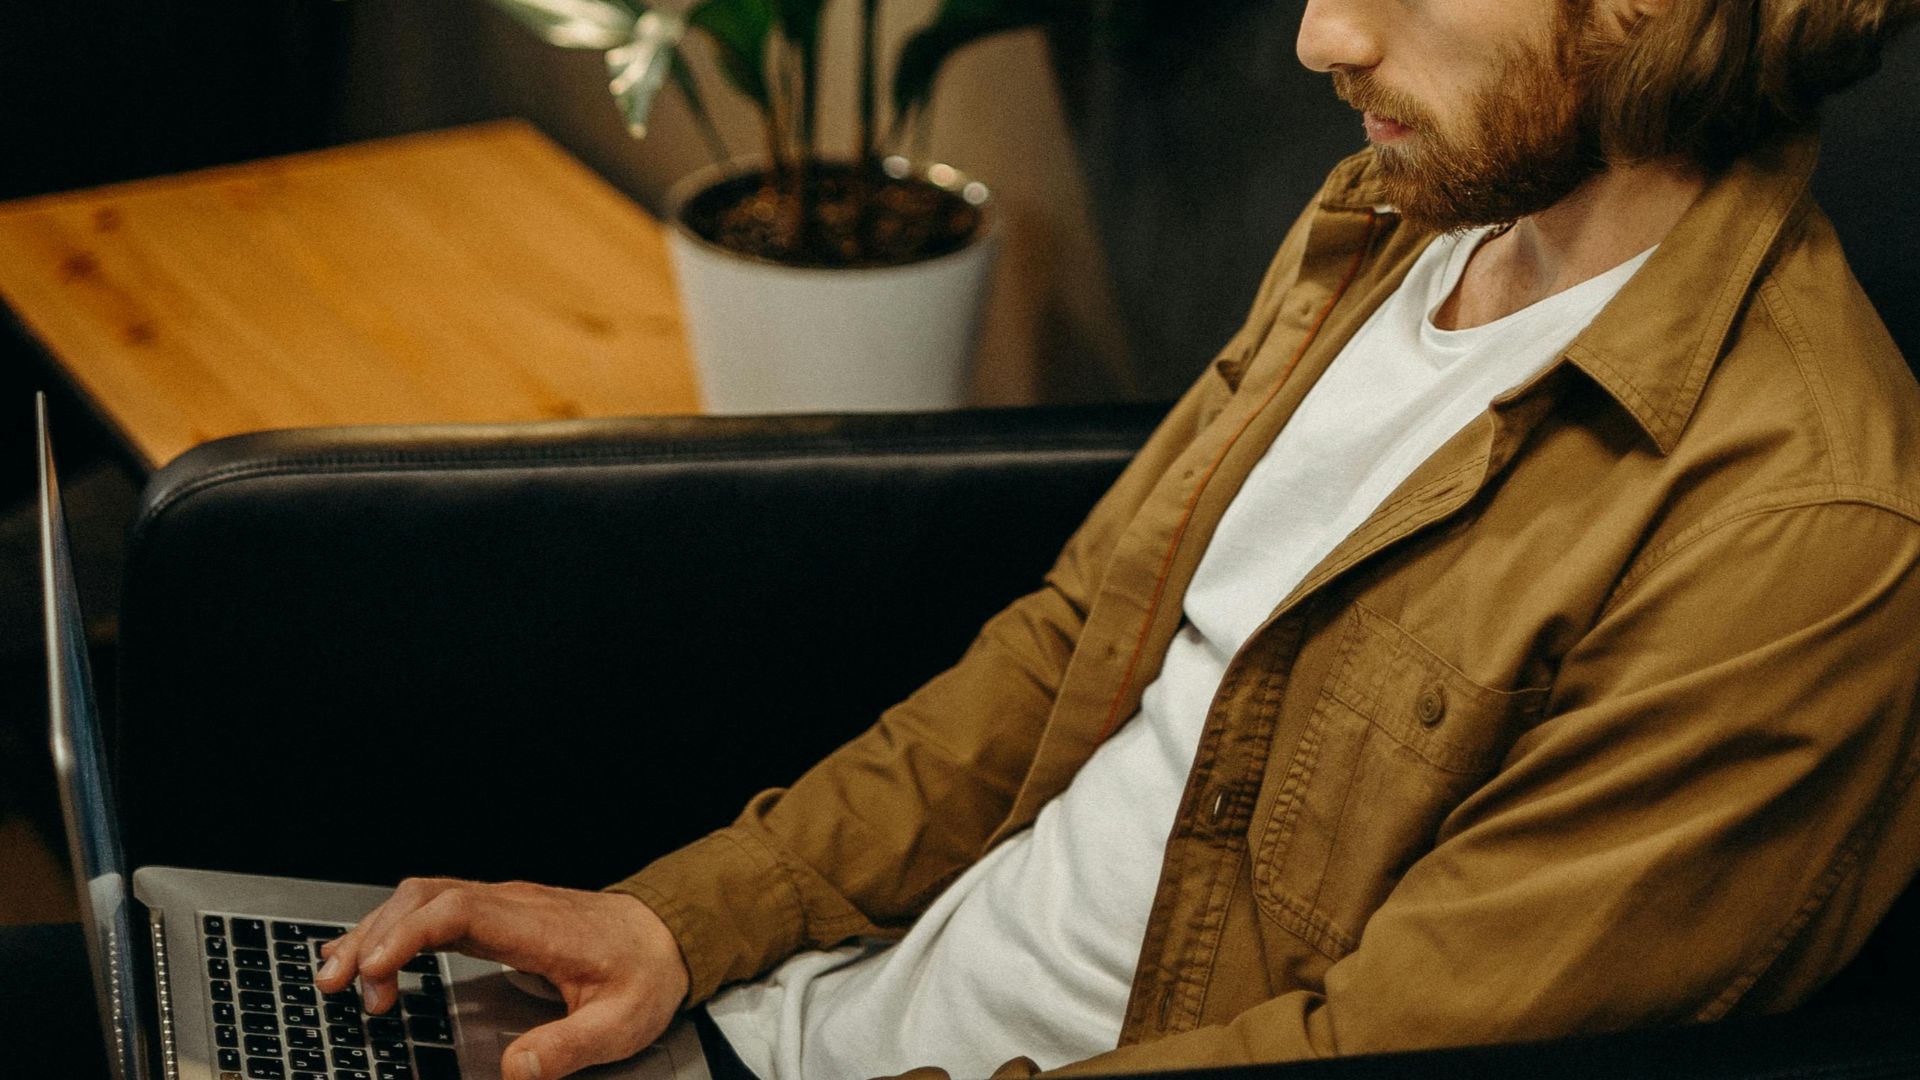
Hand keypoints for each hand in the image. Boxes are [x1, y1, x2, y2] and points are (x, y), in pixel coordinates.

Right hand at [314, 878, 690, 1079]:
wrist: (667, 936)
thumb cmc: (645, 974)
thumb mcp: (621, 1023)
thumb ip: (570, 1048)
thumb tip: (518, 1072)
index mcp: (539, 926)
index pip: (459, 910)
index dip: (409, 935)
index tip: (374, 971)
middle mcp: (513, 904)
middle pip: (426, 897)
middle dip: (373, 935)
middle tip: (336, 987)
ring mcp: (502, 904)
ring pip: (422, 898)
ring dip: (375, 931)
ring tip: (336, 979)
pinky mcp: (494, 914)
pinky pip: (432, 909)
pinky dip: (392, 929)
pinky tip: (366, 956)